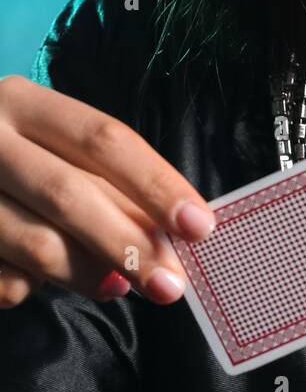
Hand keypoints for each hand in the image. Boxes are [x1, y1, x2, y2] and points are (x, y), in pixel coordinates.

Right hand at [0, 75, 215, 307]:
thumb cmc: (9, 159)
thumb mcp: (52, 150)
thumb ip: (106, 185)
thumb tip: (173, 236)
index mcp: (23, 103)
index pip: (103, 139)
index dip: (156, 184)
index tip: (200, 226)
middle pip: (70, 194)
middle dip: (129, 245)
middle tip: (170, 286)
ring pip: (36, 245)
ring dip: (89, 276)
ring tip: (116, 287)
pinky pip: (3, 280)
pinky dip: (32, 289)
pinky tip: (40, 280)